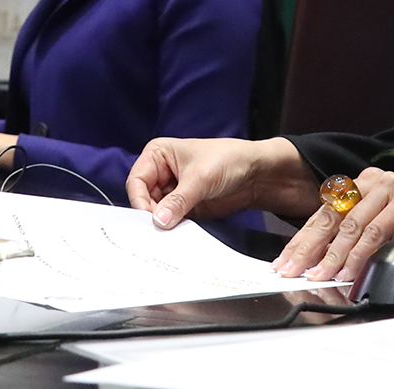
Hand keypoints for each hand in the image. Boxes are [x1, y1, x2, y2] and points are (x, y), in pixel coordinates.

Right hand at [125, 137, 317, 229]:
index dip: (139, 200)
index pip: (137, 180)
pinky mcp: (184, 207)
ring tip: (167, 237)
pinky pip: (171, 221)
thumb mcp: (200, 178)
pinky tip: (176, 238)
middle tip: (155, 233)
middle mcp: (161, 172)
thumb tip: (158, 220)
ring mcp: (172, 191)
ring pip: (156, 213)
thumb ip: (178, 200)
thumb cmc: (228, 160)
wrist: (256, 173)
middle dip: (150, 215)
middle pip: (144, 199)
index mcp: (158, 155)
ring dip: (162, 225)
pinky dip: (172, 230)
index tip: (147, 219)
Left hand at [272, 167, 393, 283]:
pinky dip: (360, 254)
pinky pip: (376, 231)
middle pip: (331, 215)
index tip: (286, 260)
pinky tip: (349, 270)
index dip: (303, 239)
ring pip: (352, 225)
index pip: (324, 212)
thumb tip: (320, 264)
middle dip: (309, 247)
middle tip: (292, 269)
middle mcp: (373, 181)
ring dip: (333, 255)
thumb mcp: (381, 230)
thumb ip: (354, 238)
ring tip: (320, 275)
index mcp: (362, 185)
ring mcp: (389, 188)